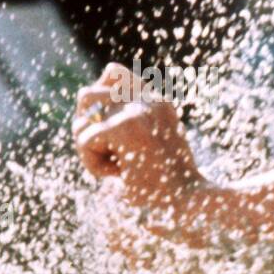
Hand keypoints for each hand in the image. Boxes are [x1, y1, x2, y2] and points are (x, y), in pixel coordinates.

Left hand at [72, 63, 208, 235]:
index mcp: (157, 101)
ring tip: (116, 167)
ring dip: (91, 148)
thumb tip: (87, 105)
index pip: (112, 73)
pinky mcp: (123, 127)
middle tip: (110, 155)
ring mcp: (137, 110)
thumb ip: (125, 124)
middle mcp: (149, 99)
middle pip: (87, 96)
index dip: (98, 97)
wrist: (190, 200)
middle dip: (86, 127)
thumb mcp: (147, 148)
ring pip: (83, 121)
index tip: (113, 134)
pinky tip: (119, 175)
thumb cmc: (168, 183)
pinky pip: (85, 141)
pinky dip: (94, 164)